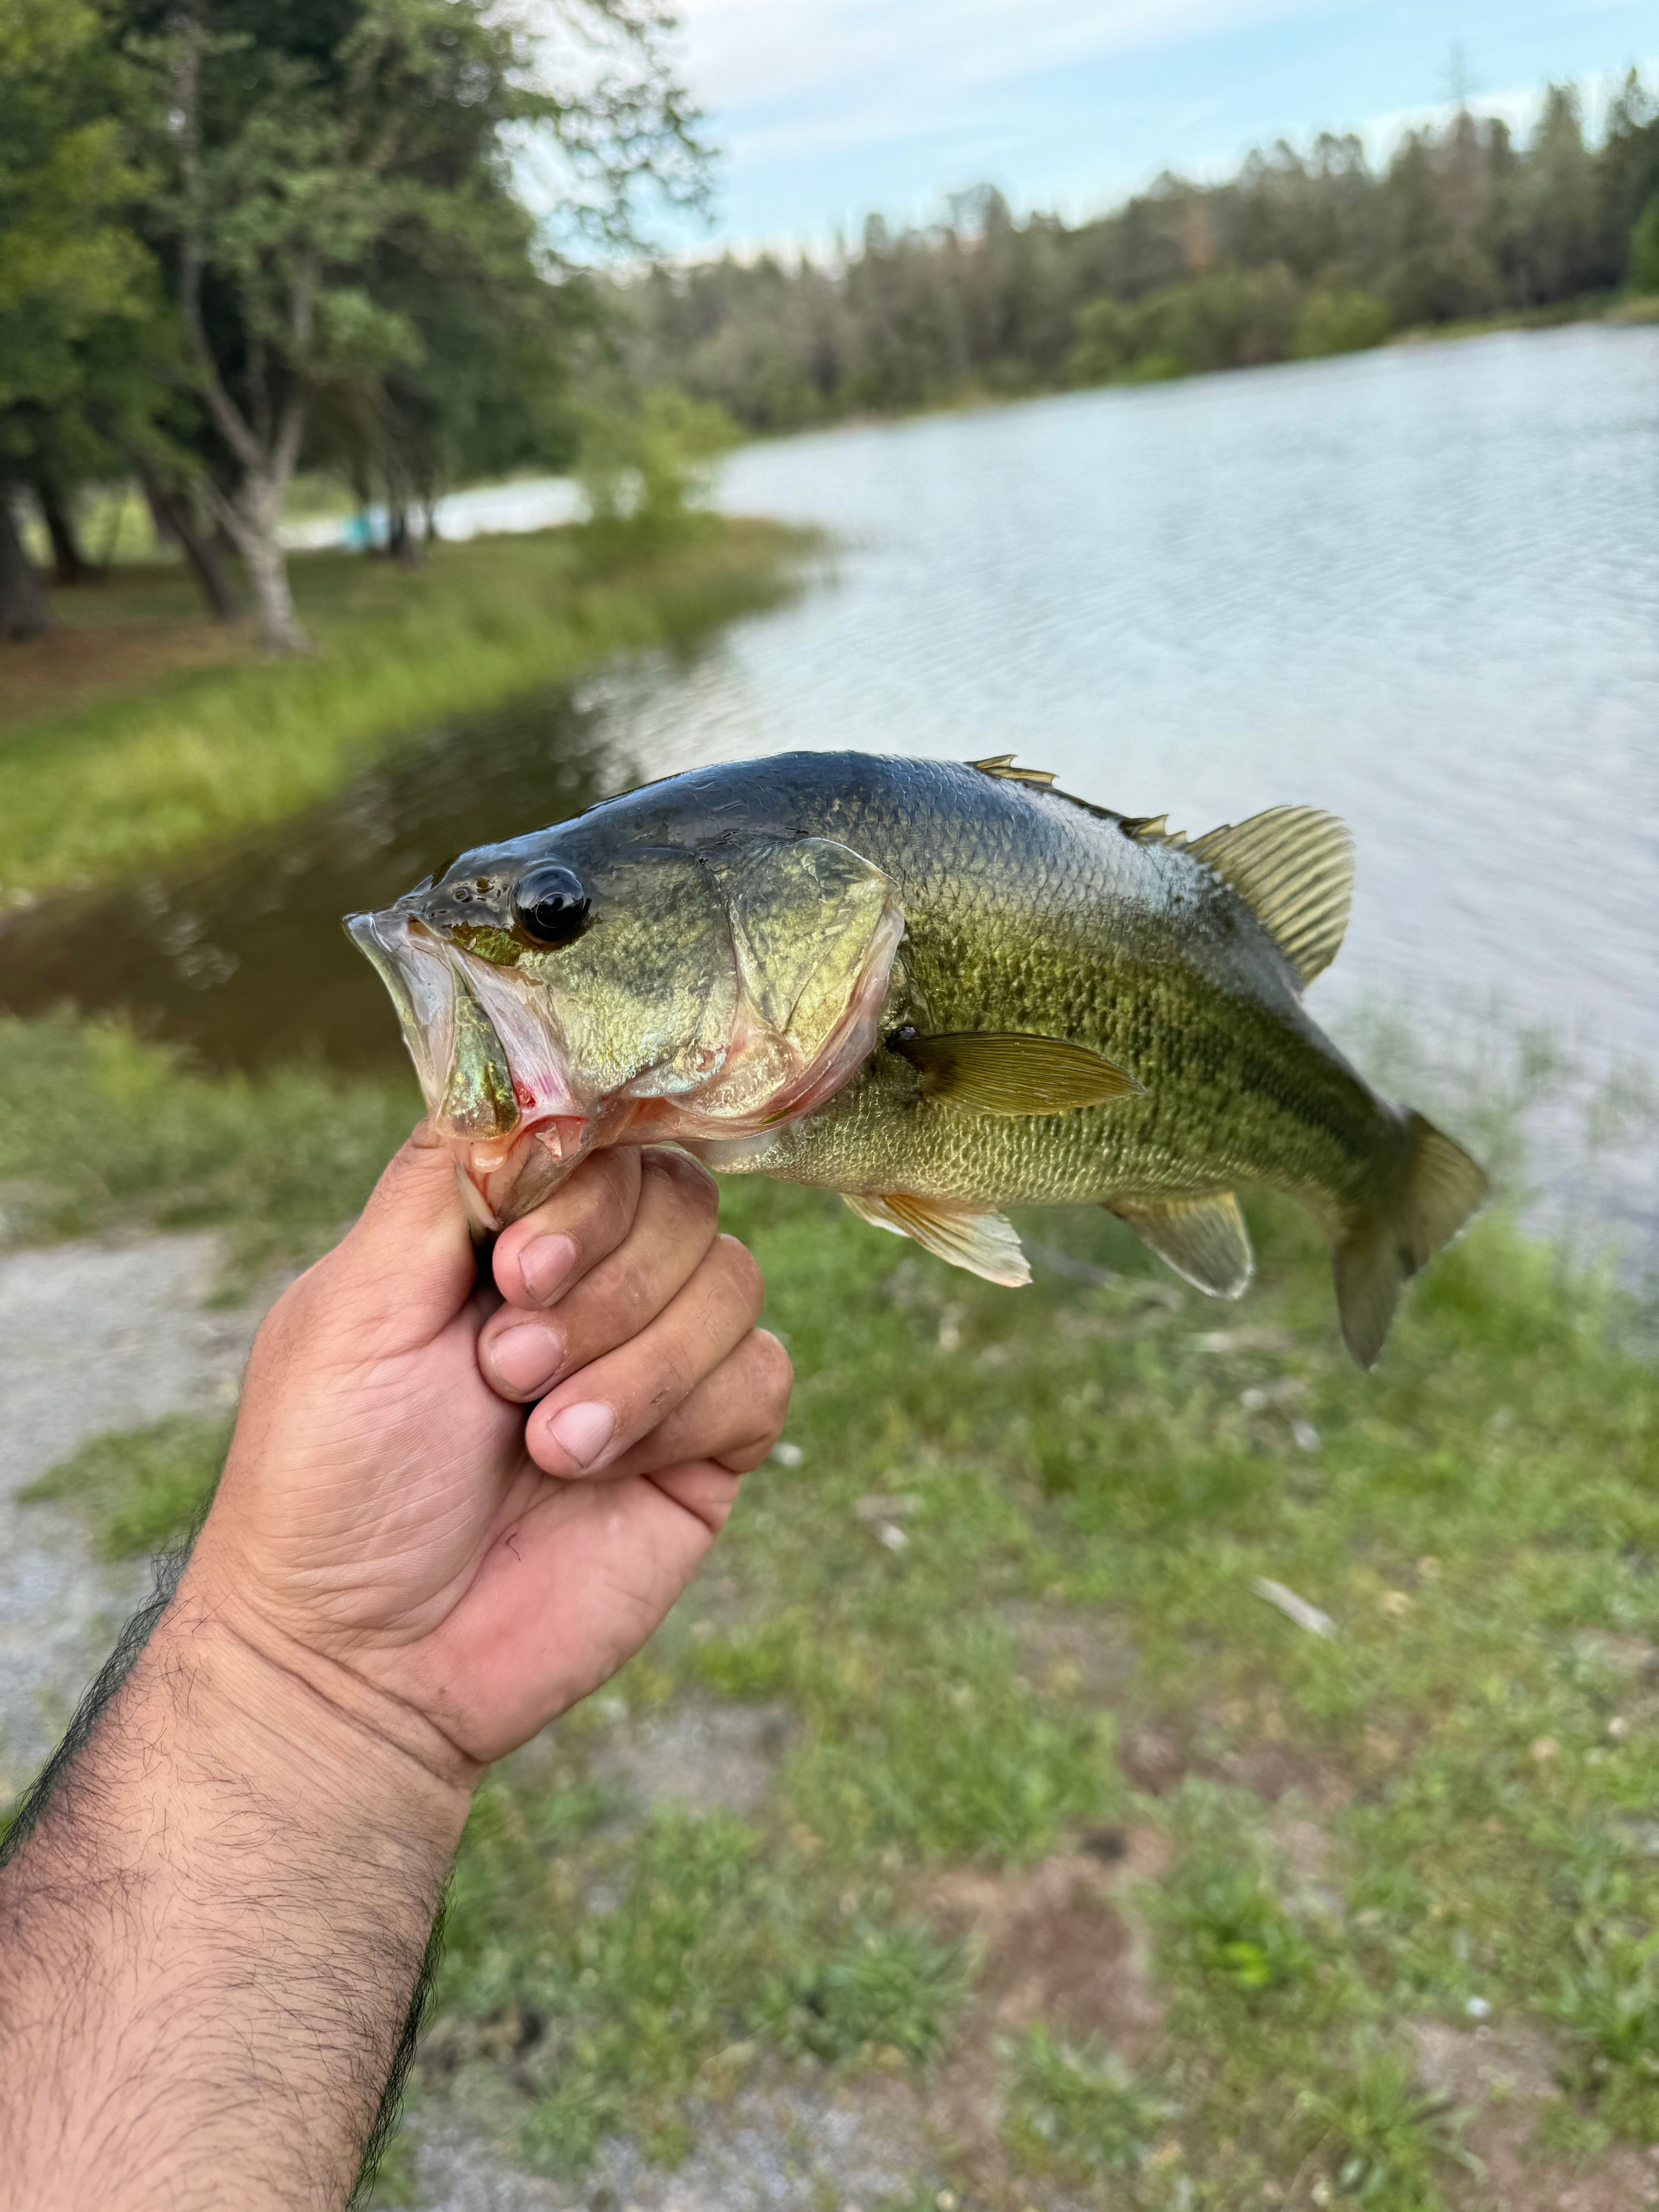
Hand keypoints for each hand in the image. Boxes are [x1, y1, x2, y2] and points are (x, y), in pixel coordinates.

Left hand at [187, 1130, 791, 1781]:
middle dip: (603, 1286)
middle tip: (506, 1369)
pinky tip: (600, 1473)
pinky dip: (684, 1418)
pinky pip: (764, 1376)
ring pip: (733, 1281)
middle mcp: (589, 1283)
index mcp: (499, 1233)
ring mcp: (655, 1361)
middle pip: (680, 1197)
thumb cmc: (332, 1482)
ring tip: (543, 1446)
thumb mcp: (351, 1306)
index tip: (515, 1266)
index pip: (600, 1135)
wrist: (368, 1663)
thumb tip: (528, 1079)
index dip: (582, 1186)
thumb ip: (440, 1178)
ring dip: (636, 1364)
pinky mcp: (708, 1446)